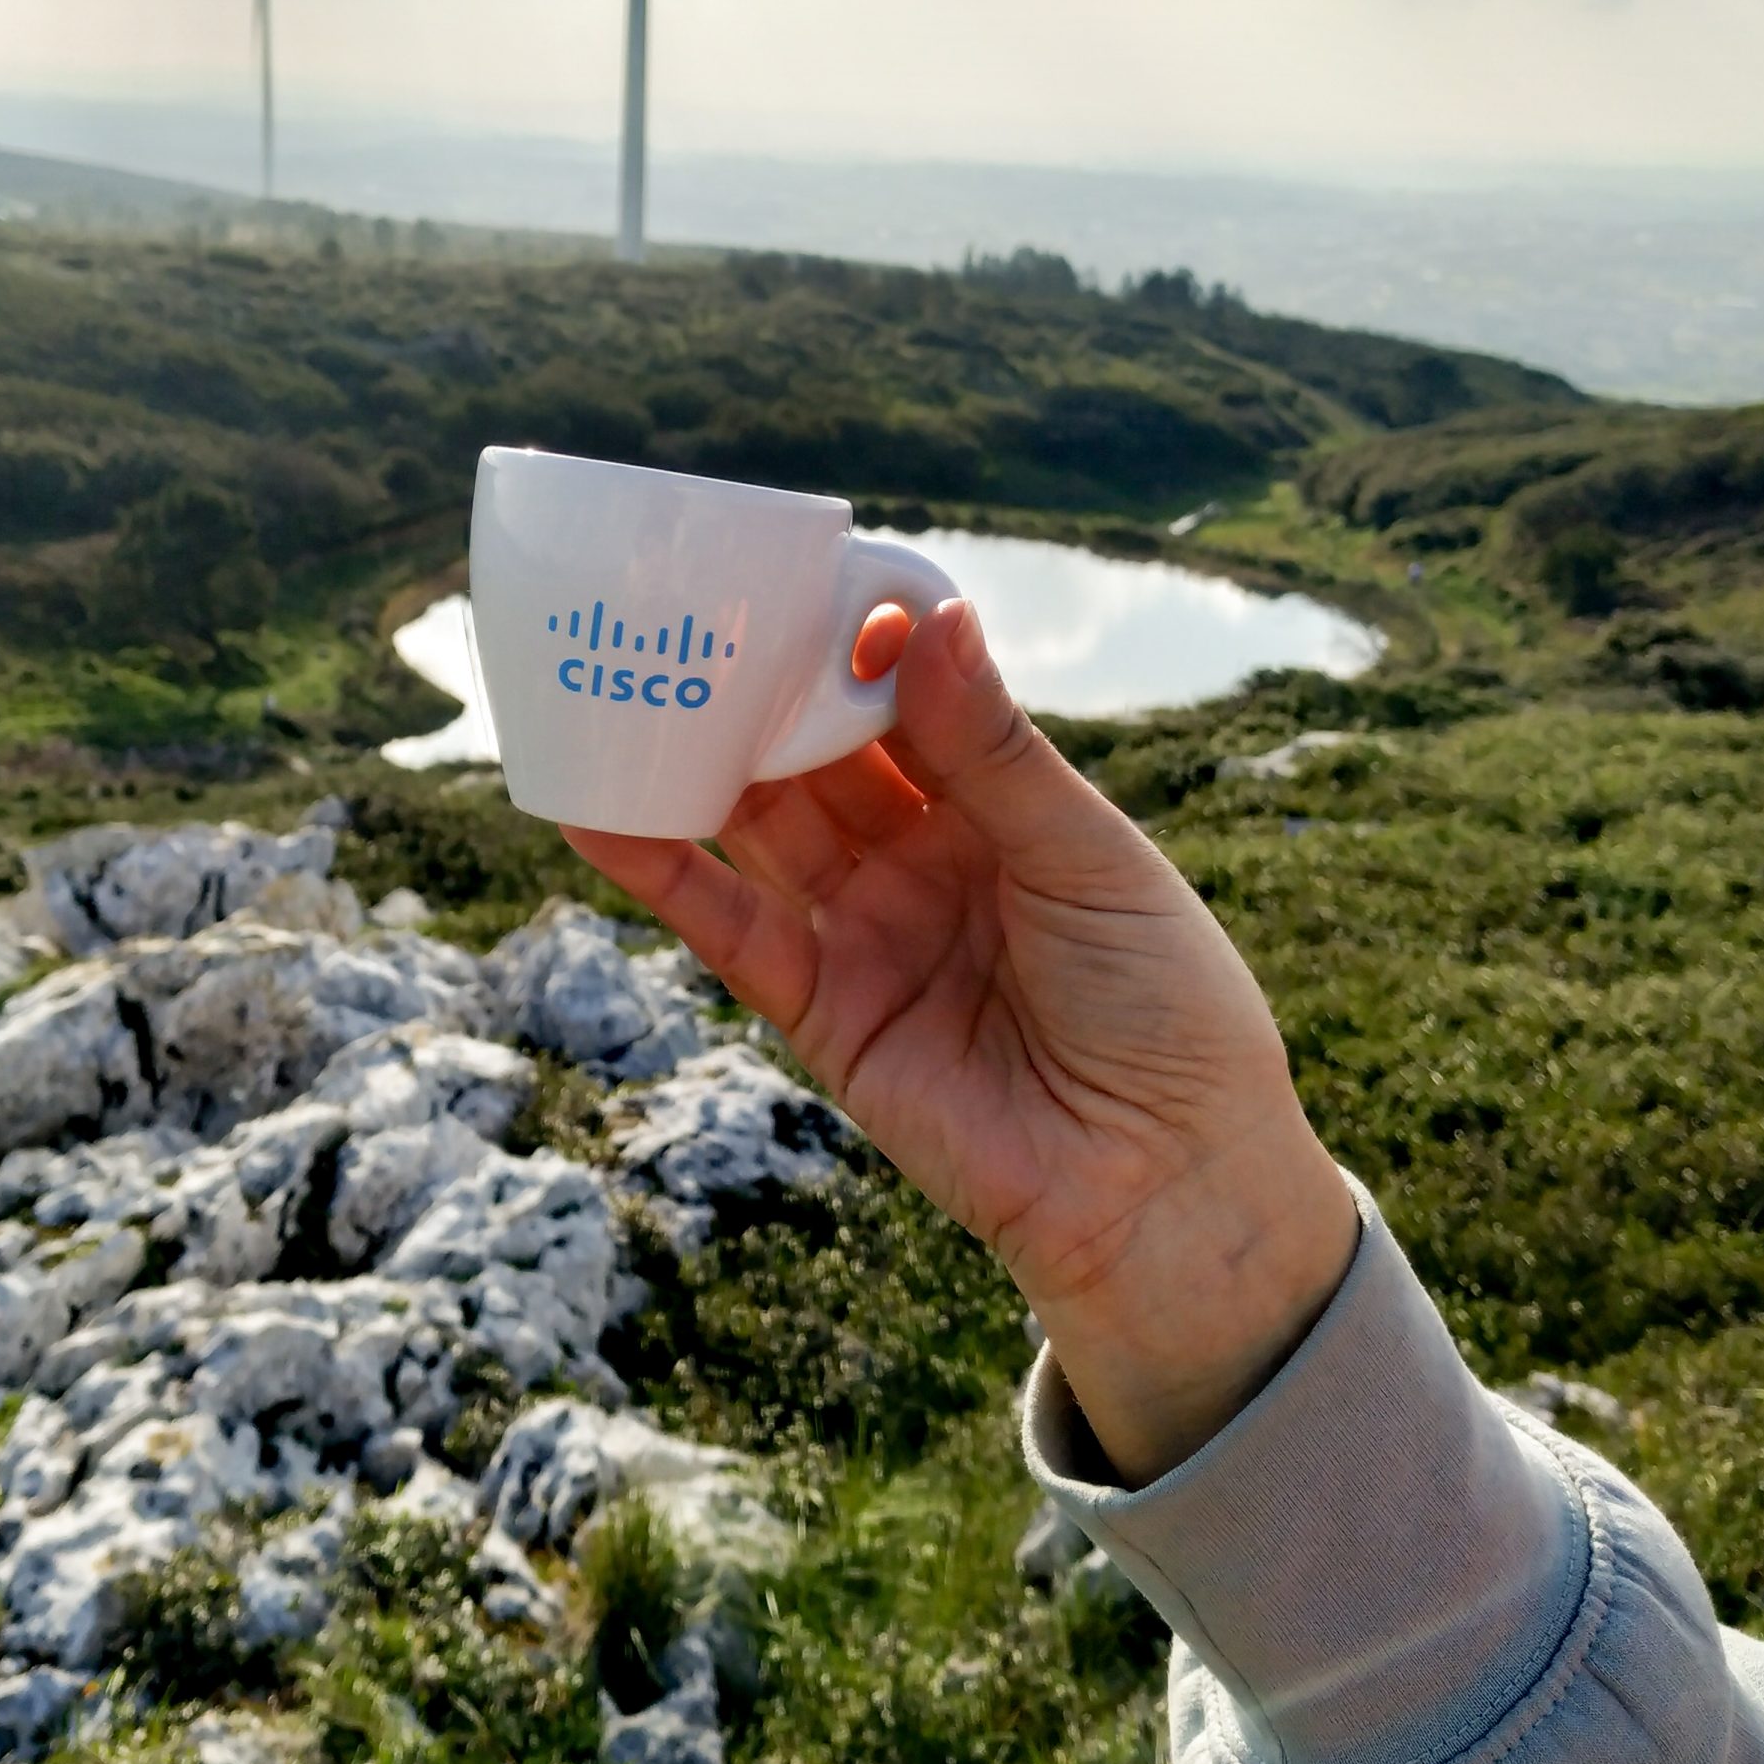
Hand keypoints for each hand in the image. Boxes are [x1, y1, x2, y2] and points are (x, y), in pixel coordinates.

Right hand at [565, 595, 1356, 1484]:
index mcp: (1004, 806)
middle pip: (819, 753)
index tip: (797, 578)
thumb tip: (928, 619)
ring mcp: (867, 931)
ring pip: (761, 826)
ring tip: (618, 683)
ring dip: (693, 760)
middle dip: (758, 687)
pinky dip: (664, 873)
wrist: (1161, 1186)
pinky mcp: (821, 1010)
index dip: (855, 641)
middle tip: (683, 612)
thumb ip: (992, 749)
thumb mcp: (1088, 858)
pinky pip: (729, 929)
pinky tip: (599, 812)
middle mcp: (925, 857)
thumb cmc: (1164, 1008)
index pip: (909, 699)